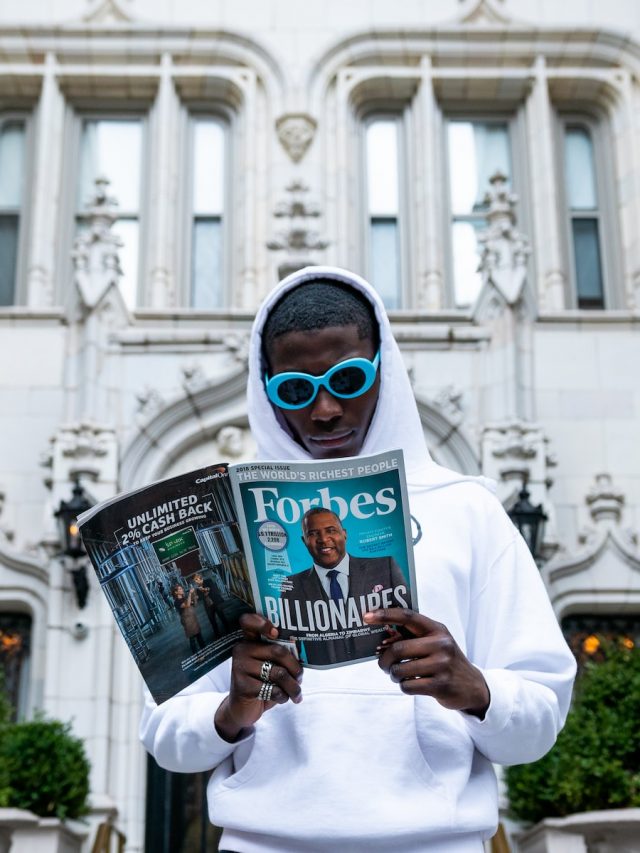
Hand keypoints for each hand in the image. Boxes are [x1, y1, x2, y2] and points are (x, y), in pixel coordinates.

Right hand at [214, 613, 302, 741]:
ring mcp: (240, 667)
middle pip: (278, 651)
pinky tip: (281, 698)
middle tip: (300, 678)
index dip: (261, 623)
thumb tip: (303, 654)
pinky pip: (272, 689)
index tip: (276, 632)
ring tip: (296, 693)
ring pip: (278, 673)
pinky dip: (282, 696)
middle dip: (295, 668)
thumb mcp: (268, 666)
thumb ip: (278, 656)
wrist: (242, 709)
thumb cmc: (261, 683)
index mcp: (248, 641)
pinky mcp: (242, 686)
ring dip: (293, 686)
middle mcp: (241, 650)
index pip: (248, 622)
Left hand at [363, 608, 489, 718]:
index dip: (385, 615)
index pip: (407, 616)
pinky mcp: (440, 685)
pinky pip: (408, 686)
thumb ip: (412, 638)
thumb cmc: (444, 660)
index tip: (366, 616)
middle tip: (383, 664)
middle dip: (384, 659)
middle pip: (398, 648)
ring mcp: (442, 665)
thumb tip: (381, 639)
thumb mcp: (434, 643)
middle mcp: (441, 644)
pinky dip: (404, 686)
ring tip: (399, 675)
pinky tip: (411, 684)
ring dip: (393, 675)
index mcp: (436, 629)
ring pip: (400, 670)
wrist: (472, 686)